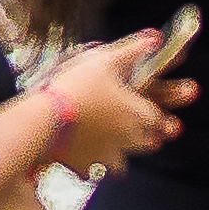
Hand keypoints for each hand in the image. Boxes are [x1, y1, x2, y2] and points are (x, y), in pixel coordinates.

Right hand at [38, 36, 194, 169]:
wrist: (45, 119)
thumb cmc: (78, 85)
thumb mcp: (106, 60)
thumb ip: (134, 50)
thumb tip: (157, 38)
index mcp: (138, 114)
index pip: (161, 120)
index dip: (162, 116)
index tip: (163, 115)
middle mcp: (129, 140)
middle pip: (149, 144)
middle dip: (148, 137)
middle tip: (138, 129)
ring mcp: (108, 157)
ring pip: (122, 163)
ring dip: (119, 155)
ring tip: (107, 144)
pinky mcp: (86, 167)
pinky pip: (93, 171)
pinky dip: (91, 165)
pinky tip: (81, 155)